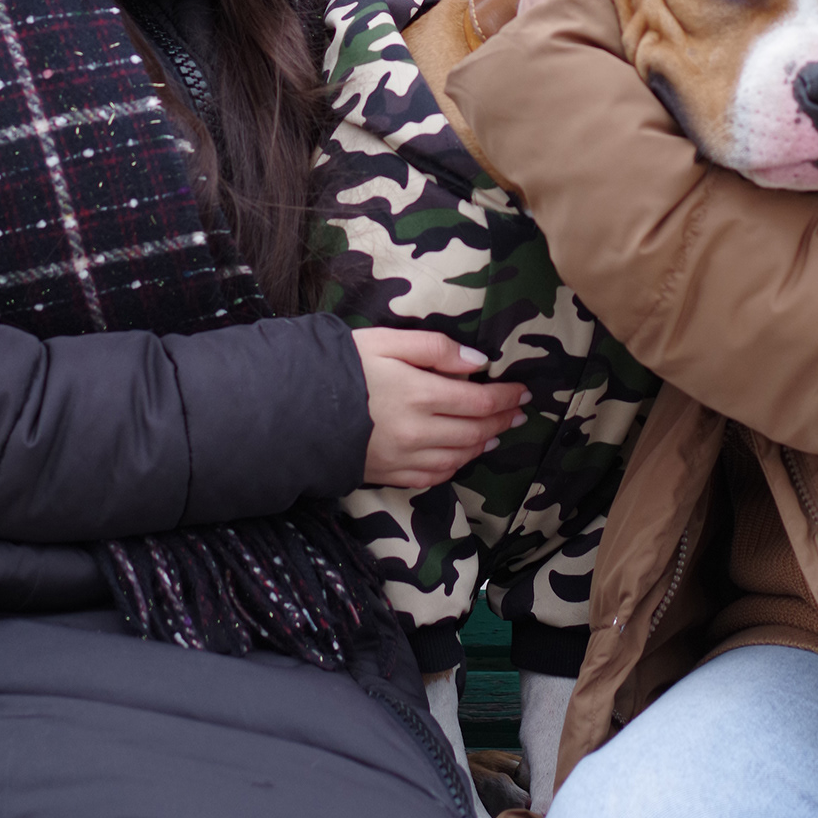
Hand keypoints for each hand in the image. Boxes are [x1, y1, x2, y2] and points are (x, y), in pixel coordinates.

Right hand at [352, 328, 529, 488]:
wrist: (294, 408)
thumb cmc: (342, 365)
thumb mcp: (387, 341)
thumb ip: (435, 349)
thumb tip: (478, 364)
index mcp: (420, 394)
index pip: (480, 401)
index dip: (507, 397)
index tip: (523, 391)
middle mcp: (418, 432)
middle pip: (475, 431)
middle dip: (502, 420)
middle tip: (519, 412)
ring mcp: (404, 458)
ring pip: (459, 457)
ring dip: (483, 443)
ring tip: (496, 431)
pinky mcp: (388, 474)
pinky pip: (434, 476)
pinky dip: (456, 466)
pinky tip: (461, 455)